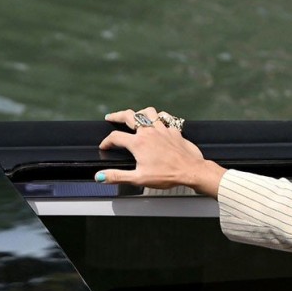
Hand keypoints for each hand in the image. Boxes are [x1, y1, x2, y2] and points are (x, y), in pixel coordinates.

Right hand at [96, 106, 224, 196]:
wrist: (191, 170)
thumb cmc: (167, 175)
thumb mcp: (139, 179)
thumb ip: (117, 176)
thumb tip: (100, 176)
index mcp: (138, 143)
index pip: (115, 137)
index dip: (106, 142)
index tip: (104, 146)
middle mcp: (149, 132)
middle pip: (129, 116)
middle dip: (117, 116)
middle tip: (111, 117)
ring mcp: (163, 129)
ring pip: (148, 112)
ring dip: (139, 112)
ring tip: (135, 116)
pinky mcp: (174, 130)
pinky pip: (165, 117)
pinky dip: (159, 117)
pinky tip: (159, 121)